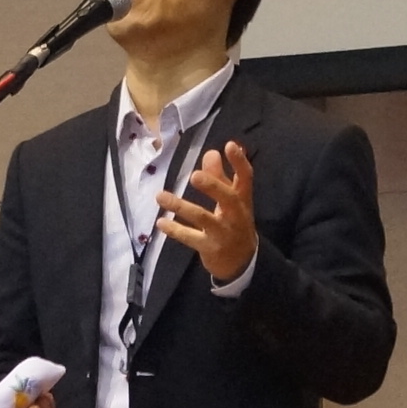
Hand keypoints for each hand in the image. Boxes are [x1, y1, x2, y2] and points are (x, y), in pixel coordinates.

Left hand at [155, 140, 259, 283]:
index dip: (239, 161)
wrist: (242, 262)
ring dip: (180, 206)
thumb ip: (220, 177)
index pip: (245, 177)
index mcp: (242, 199)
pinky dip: (175, 230)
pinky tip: (160, 222)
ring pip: (202, 218)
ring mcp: (223, 232)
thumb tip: (210, 153)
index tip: (229, 145)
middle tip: (194, 175)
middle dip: (212, 185)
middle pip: (227, 198)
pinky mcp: (210, 248)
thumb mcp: (231, 201)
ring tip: (160, 196)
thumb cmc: (233, 223)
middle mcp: (236, 214)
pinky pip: (190, 238)